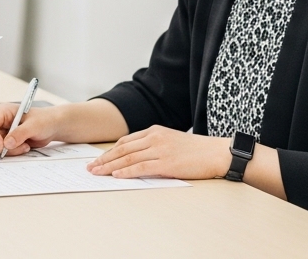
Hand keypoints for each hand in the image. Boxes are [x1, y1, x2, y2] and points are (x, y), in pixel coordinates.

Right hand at [0, 103, 65, 156]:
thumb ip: (19, 134)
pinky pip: (5, 150)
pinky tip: (25, 147)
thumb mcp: (33, 126)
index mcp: (4, 112)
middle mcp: (1, 122)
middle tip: (20, 146)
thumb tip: (7, 143)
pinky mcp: (8, 141)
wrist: (52, 127)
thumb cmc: (44, 120)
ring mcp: (4, 132)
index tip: (2, 146)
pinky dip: (14, 152)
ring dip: (11, 150)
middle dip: (4, 145)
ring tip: (25, 146)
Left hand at [86, 126, 231, 179]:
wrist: (217, 153)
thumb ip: (153, 147)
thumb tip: (135, 160)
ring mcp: (160, 149)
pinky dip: (126, 172)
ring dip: (109, 166)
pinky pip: (141, 167)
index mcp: (154, 131)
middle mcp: (154, 137)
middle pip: (122, 149)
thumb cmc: (196, 151)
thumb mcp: (171, 142)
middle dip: (104, 159)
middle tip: (90, 168)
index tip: (98, 160)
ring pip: (128, 158)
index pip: (125, 141)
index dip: (109, 151)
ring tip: (97, 173)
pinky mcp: (166, 163)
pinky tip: (116, 176)